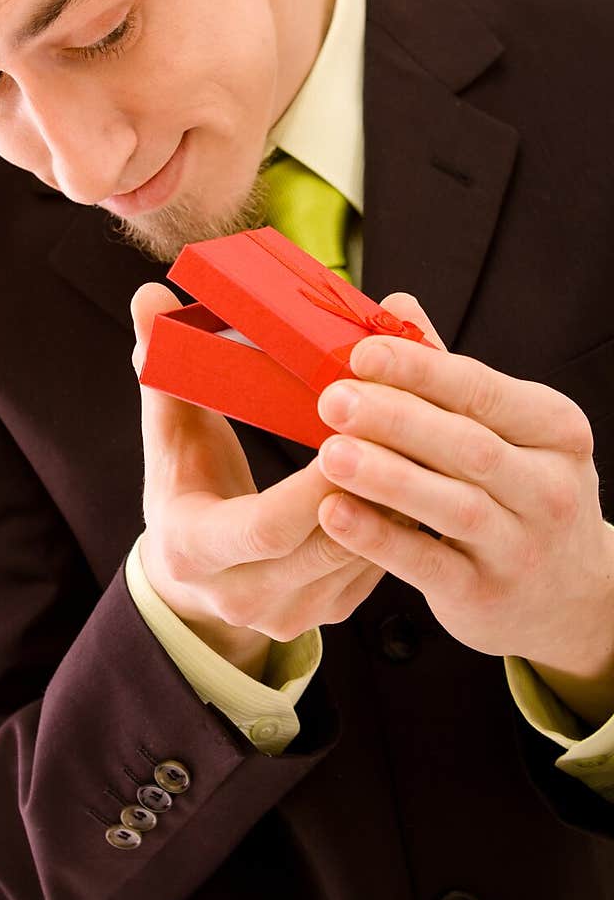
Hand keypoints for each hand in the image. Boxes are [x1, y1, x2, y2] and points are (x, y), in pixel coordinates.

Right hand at [130, 283, 385, 676]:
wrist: (193, 575)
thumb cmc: (186, 487)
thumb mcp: (169, 435)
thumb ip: (162, 368)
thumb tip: (149, 297)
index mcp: (194, 551)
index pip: (265, 529)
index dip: (312, 488)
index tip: (347, 435)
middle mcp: (243, 595)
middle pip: (326, 544)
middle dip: (372, 484)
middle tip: (407, 422)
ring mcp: (292, 613)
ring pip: (364, 557)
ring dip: (400, 499)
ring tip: (426, 437)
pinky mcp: (331, 612)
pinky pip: (380, 566)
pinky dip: (404, 518)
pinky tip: (421, 470)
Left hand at [315, 292, 613, 724]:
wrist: (570, 594)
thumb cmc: (520, 492)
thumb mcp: (507, 431)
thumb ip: (446, 374)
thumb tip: (395, 304)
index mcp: (553, 430)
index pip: (481, 390)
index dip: (419, 370)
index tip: (361, 354)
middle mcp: (549, 487)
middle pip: (467, 445)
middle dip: (395, 419)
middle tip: (332, 399)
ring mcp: (521, 546)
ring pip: (452, 505)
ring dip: (386, 477)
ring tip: (329, 453)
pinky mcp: (486, 595)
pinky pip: (427, 564)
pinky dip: (379, 538)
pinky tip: (334, 513)